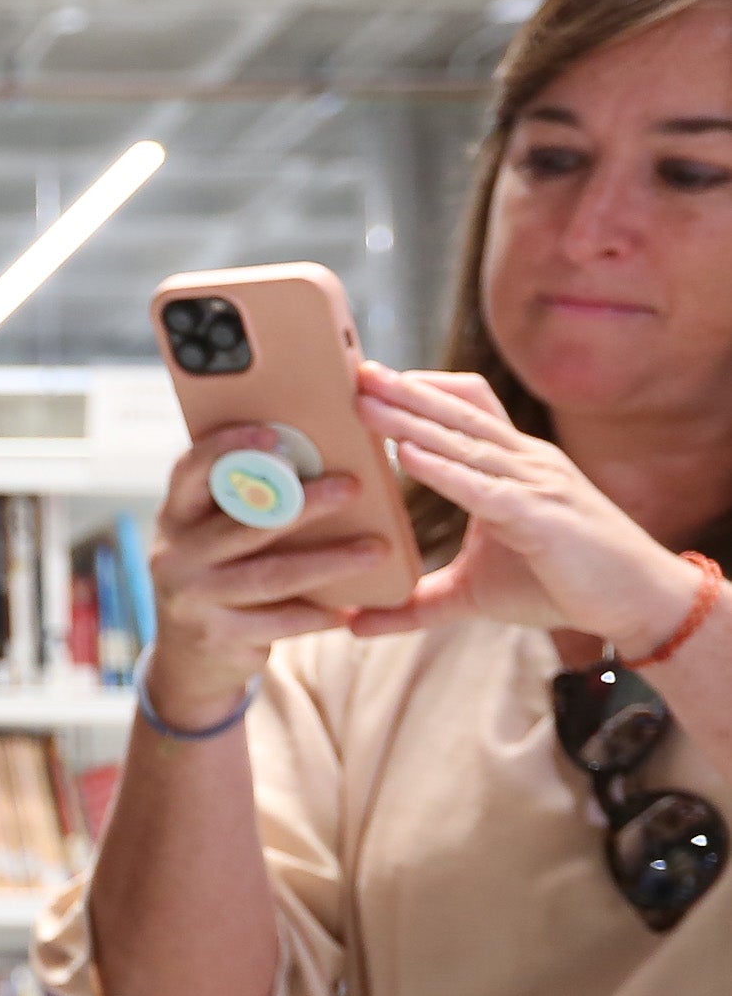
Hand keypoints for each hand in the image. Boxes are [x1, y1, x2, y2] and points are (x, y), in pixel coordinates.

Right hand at [141, 423, 395, 719]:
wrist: (186, 656)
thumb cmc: (218, 574)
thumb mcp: (212, 535)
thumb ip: (244, 504)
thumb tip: (323, 461)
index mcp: (176, 517)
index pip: (190, 472)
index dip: (227, 448)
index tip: (274, 434)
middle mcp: (175, 556)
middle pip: (243, 525)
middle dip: (301, 505)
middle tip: (352, 487)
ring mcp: (192, 600)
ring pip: (269, 577)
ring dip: (327, 562)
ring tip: (376, 550)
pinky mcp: (216, 637)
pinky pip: (277, 623)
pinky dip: (317, 615)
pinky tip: (350, 608)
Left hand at [348, 361, 711, 650]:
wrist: (639, 600)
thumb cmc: (562, 586)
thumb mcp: (472, 594)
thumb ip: (416, 604)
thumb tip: (355, 624)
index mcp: (514, 466)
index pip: (467, 410)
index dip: (424, 391)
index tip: (373, 381)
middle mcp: (525, 463)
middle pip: (459, 414)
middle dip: (407, 392)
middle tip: (358, 372)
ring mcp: (536, 485)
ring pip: (465, 443)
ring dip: (411, 421)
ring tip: (365, 402)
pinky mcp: (540, 517)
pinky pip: (483, 488)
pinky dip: (444, 470)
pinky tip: (406, 454)